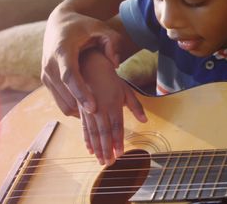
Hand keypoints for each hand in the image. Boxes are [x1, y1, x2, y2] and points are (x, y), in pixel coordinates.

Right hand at [41, 6, 121, 115]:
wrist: (59, 23)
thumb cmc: (84, 26)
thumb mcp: (101, 28)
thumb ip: (112, 42)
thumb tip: (116, 64)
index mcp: (62, 50)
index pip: (69, 76)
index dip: (81, 93)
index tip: (94, 108)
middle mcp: (49, 63)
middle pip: (65, 93)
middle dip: (82, 109)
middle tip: (102, 122)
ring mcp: (45, 73)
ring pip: (61, 101)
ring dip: (79, 112)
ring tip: (99, 119)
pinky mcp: (45, 80)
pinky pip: (59, 101)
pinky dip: (74, 107)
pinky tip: (90, 110)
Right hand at [79, 50, 146, 164]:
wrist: (88, 63)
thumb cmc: (110, 77)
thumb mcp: (125, 89)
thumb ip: (135, 106)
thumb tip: (145, 120)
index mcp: (113, 103)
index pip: (117, 126)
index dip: (118, 141)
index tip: (120, 154)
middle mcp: (101, 108)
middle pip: (104, 133)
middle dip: (107, 149)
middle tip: (109, 163)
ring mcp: (89, 110)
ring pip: (93, 133)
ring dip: (97, 148)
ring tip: (100, 161)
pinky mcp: (81, 109)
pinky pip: (84, 128)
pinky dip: (87, 139)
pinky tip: (89, 149)